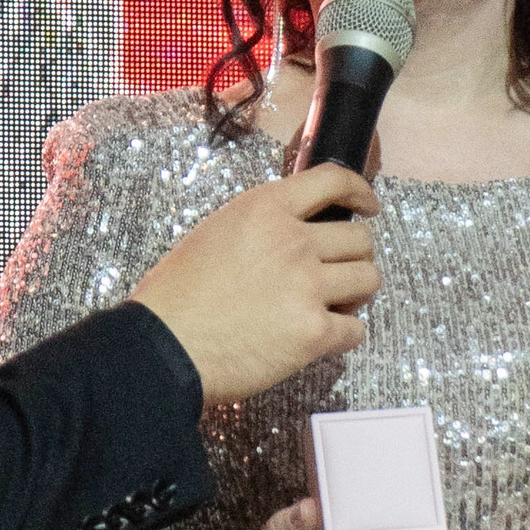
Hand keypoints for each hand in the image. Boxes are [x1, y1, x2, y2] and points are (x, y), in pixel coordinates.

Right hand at [131, 168, 380, 407]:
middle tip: (337, 274)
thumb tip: (295, 235)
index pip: (332, 181)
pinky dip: (345, 336)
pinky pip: (356, 330)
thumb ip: (261, 227)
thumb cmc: (175, 299)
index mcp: (264, 209)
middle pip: (360, 239)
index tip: (367, 205)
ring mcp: (306, 286)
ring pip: (368, 280)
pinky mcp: (312, 332)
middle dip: (354, 257)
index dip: (359, 191)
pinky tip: (322, 338)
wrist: (162, 348)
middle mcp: (292, 241)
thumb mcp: (214, 233)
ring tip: (332, 306)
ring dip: (355, 294)